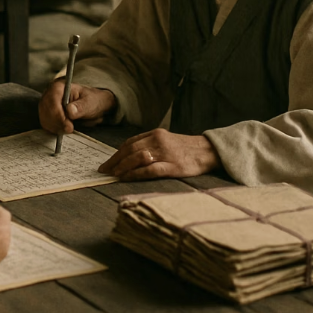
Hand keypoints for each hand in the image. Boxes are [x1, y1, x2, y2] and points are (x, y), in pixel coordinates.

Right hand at [39, 79, 116, 134]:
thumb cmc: (91, 101)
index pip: (52, 100)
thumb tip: (70, 110)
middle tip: (70, 129)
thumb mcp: (90, 103)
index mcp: (59, 87)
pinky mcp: (47, 114)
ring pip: (44, 118)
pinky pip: (45, 124)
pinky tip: (64, 129)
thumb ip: (80, 107)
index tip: (68, 126)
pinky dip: (54, 129)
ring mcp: (47, 104)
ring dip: (56, 127)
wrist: (92, 106)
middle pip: (46, 110)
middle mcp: (50, 94)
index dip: (58, 115)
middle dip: (57, 122)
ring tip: (69, 128)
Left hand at [98, 129, 220, 179]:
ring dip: (122, 167)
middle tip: (104, 171)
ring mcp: (165, 154)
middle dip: (115, 161)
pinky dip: (136, 174)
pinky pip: (150, 170)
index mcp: (155, 134)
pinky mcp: (173, 166)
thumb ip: (149, 144)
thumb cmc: (185, 148)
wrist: (208, 150)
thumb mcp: (166, 140)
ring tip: (113, 175)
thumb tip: (129, 154)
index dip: (116, 153)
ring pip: (137, 158)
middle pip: (130, 150)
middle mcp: (158, 141)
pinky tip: (127, 178)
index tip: (107, 163)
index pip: (129, 143)